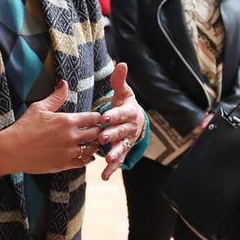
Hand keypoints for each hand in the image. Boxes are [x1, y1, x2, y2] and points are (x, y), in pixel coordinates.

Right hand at [0, 80, 102, 177]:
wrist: (11, 150)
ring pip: (92, 149)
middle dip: (98, 130)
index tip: (97, 117)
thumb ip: (56, 97)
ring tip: (93, 142)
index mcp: (67, 121)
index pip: (93, 118)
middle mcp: (71, 137)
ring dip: (94, 145)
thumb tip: (64, 83)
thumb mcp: (39, 107)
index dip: (97, 117)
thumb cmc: (24, 127)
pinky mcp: (64, 164)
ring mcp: (68, 152)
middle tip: (98, 129)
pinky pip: (83, 162)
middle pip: (96, 133)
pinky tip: (86, 155)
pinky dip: (87, 158)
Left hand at [96, 62, 144, 180]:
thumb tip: (121, 64)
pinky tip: (105, 175)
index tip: (105, 117)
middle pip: (120, 132)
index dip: (114, 115)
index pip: (121, 114)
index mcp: (129, 112)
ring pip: (120, 148)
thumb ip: (119, 81)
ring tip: (107, 159)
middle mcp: (130, 129)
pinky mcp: (122, 152)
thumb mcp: (124, 92)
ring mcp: (126, 142)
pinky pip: (118, 161)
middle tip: (102, 138)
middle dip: (112, 135)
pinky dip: (112, 169)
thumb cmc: (125, 104)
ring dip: (114, 154)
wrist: (136, 121)